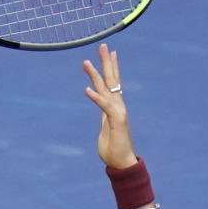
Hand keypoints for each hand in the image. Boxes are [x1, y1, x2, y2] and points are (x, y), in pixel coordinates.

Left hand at [83, 43, 138, 169]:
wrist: (121, 163)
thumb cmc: (113, 148)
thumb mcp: (106, 129)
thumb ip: (105, 118)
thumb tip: (103, 113)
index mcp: (114, 107)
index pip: (113, 83)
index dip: (111, 68)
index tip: (111, 52)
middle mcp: (117, 106)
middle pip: (111, 80)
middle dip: (106, 62)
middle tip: (103, 45)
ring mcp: (117, 112)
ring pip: (105, 89)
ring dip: (95, 75)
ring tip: (86, 62)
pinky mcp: (116, 121)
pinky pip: (104, 106)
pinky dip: (95, 97)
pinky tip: (87, 89)